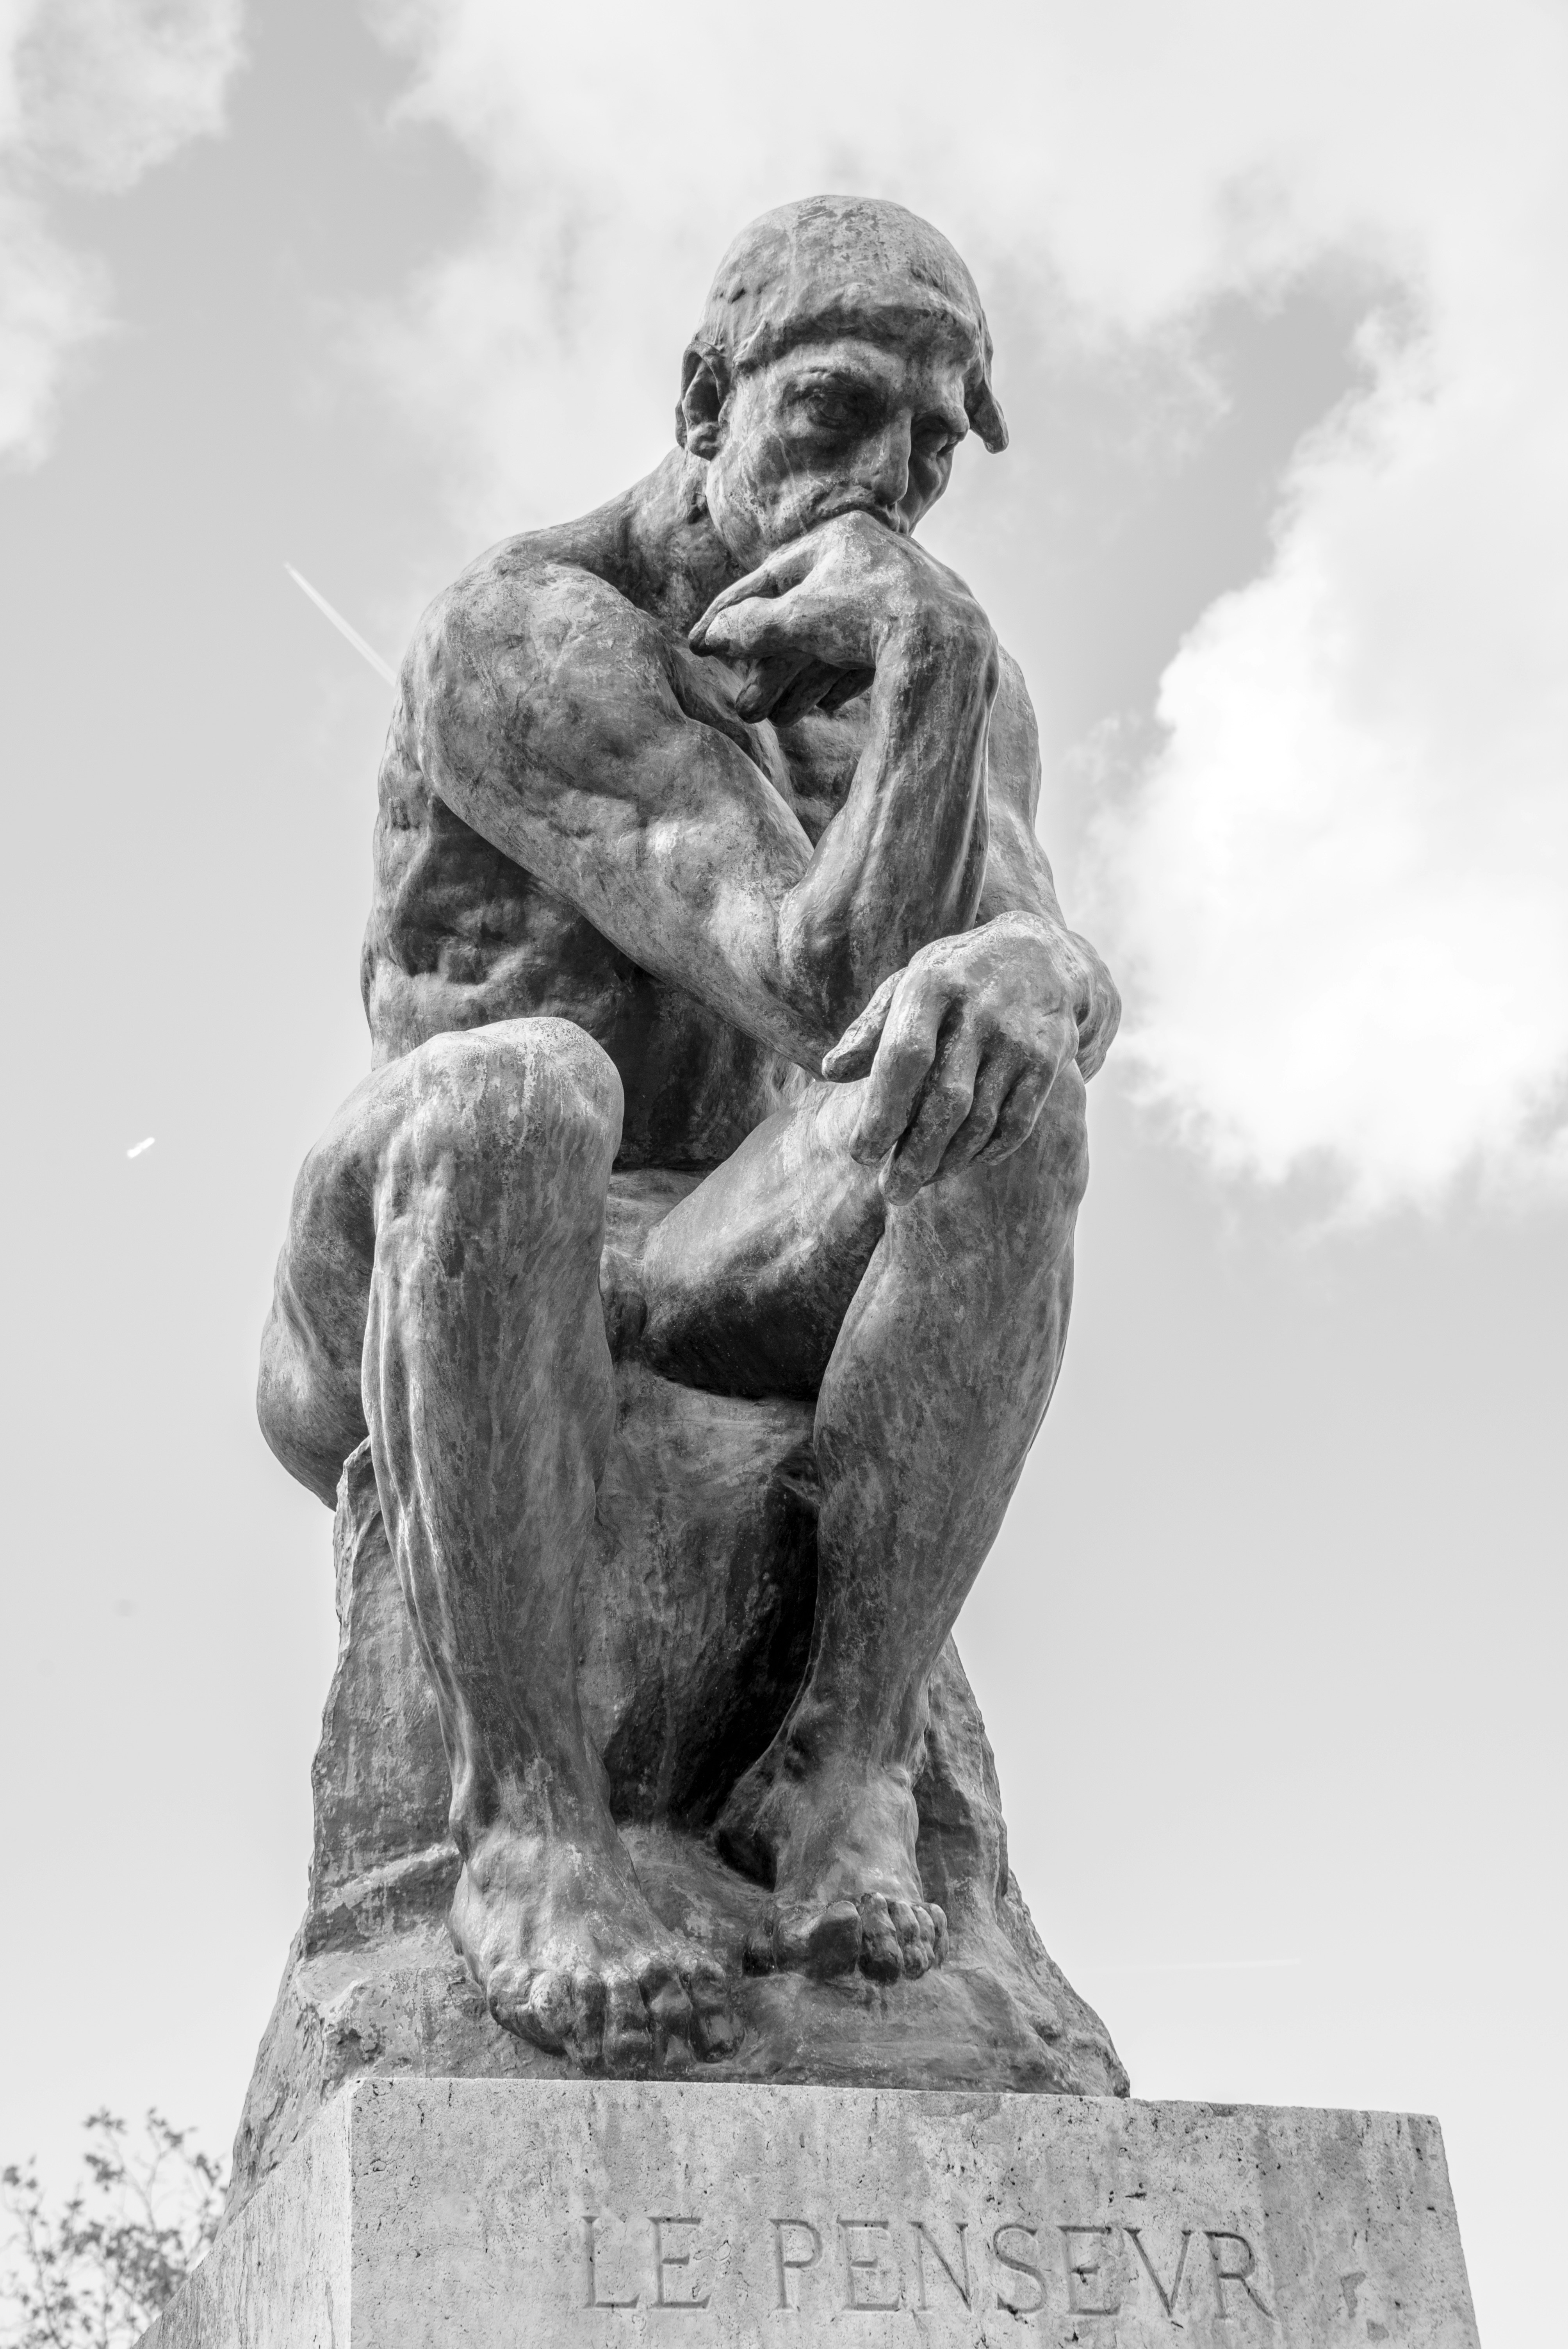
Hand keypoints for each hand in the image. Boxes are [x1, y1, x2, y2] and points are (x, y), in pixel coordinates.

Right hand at [689, 511, 990, 725]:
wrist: (948, 645)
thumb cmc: (868, 619)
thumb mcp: (798, 621)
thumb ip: (751, 626)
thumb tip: (710, 637)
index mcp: (840, 536)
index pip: (769, 576)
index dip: (729, 613)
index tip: (699, 642)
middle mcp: (874, 554)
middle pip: (804, 613)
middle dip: (770, 665)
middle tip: (745, 701)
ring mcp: (902, 589)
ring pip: (836, 636)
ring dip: (804, 679)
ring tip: (782, 718)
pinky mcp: (926, 624)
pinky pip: (873, 651)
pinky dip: (845, 677)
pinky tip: (830, 705)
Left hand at [821, 914, 1119, 1205]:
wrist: (1038, 956)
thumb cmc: (953, 980)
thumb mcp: (907, 986)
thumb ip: (870, 1030)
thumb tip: (830, 1071)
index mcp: (932, 986)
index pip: (904, 1057)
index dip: (882, 1112)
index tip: (861, 1154)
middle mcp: (979, 1010)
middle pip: (946, 1100)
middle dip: (916, 1156)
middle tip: (892, 1193)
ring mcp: (1018, 1036)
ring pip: (982, 1118)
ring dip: (950, 1160)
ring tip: (921, 1183)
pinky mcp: (1049, 1059)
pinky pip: (1018, 1121)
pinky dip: (990, 1150)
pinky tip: (965, 1163)